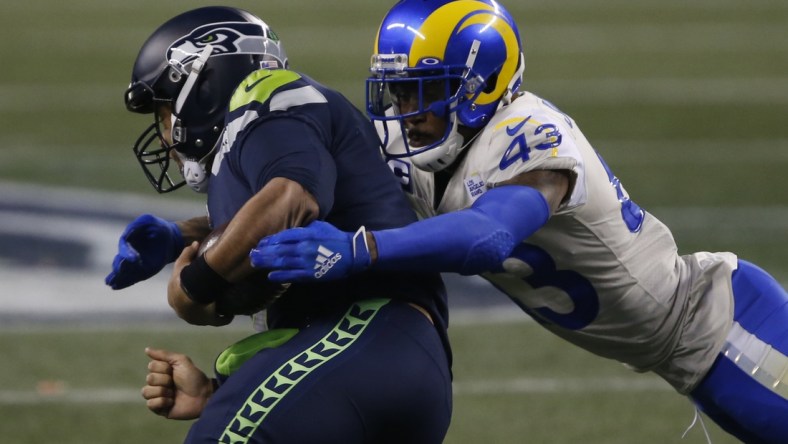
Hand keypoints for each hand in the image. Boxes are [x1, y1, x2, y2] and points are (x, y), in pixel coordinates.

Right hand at [105, 214, 183, 289]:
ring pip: (123, 272)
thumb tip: (126, 236)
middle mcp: (128, 253)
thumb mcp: (148, 221)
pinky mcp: (141, 271)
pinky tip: (116, 287)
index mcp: (128, 240)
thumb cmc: (157, 227)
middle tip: (120, 272)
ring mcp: (133, 264)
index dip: (127, 253)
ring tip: (112, 283)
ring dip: (118, 277)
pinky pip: (131, 278)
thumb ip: (137, 225)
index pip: (125, 247)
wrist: (170, 238)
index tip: (135, 259)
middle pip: (120, 262)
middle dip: (119, 268)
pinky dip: (124, 282)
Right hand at [141, 347, 212, 419]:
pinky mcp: (159, 409)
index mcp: (162, 371)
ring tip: (173, 394)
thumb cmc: (194, 377)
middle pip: (149, 378)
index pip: (152, 366)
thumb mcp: (181, 361)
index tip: (175, 371)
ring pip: (146, 392)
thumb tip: (146, 349)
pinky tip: (171, 402)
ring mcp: (158, 396)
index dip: (164, 368)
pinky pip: (150, 404)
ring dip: (163, 391)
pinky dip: (161, 402)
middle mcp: (158, 383)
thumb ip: (164, 354)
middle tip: (175, 383)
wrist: (203, 394)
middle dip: (165, 380)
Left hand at [168, 242, 233, 325]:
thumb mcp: (181, 263)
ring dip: (213, 310)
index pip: (181, 295)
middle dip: (201, 302)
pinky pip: (219, 321)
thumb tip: (195, 243)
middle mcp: (184, 312)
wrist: (188, 295)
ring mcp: (196, 318)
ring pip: (206, 315)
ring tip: (222, 302)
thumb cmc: (182, 279)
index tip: (198, 286)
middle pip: (194, 308)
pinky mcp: (208, 321)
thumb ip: (187, 253)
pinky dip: (225, 318)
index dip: (189, 291)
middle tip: (212, 294)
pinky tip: (231, 314)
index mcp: (175, 299)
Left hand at [249, 220, 370, 282]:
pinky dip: (279, 276)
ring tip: (256, 263)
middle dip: (263, 252)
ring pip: (282, 263)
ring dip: (267, 263)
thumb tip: (288, 230)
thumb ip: (303, 228)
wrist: (351, 254)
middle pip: (278, 250)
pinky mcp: (310, 274)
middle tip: (251, 254)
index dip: (268, 241)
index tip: (259, 243)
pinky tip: (270, 275)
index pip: (282, 237)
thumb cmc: (334, 238)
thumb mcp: (318, 226)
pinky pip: (291, 275)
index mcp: (306, 234)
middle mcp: (304, 247)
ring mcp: (306, 262)